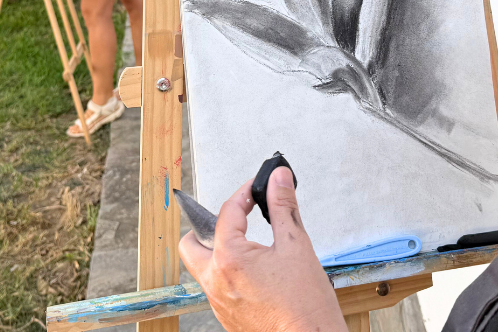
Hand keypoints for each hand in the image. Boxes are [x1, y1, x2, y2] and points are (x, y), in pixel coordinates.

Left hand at [179, 167, 345, 331]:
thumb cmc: (305, 306)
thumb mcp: (297, 245)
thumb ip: (283, 207)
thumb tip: (278, 179)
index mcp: (229, 259)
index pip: (227, 212)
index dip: (243, 193)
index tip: (256, 188)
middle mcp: (215, 281)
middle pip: (192, 243)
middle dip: (208, 226)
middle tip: (234, 221)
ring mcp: (218, 302)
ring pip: (201, 268)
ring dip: (217, 252)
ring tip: (246, 247)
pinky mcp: (226, 317)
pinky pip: (214, 288)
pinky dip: (226, 274)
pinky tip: (252, 274)